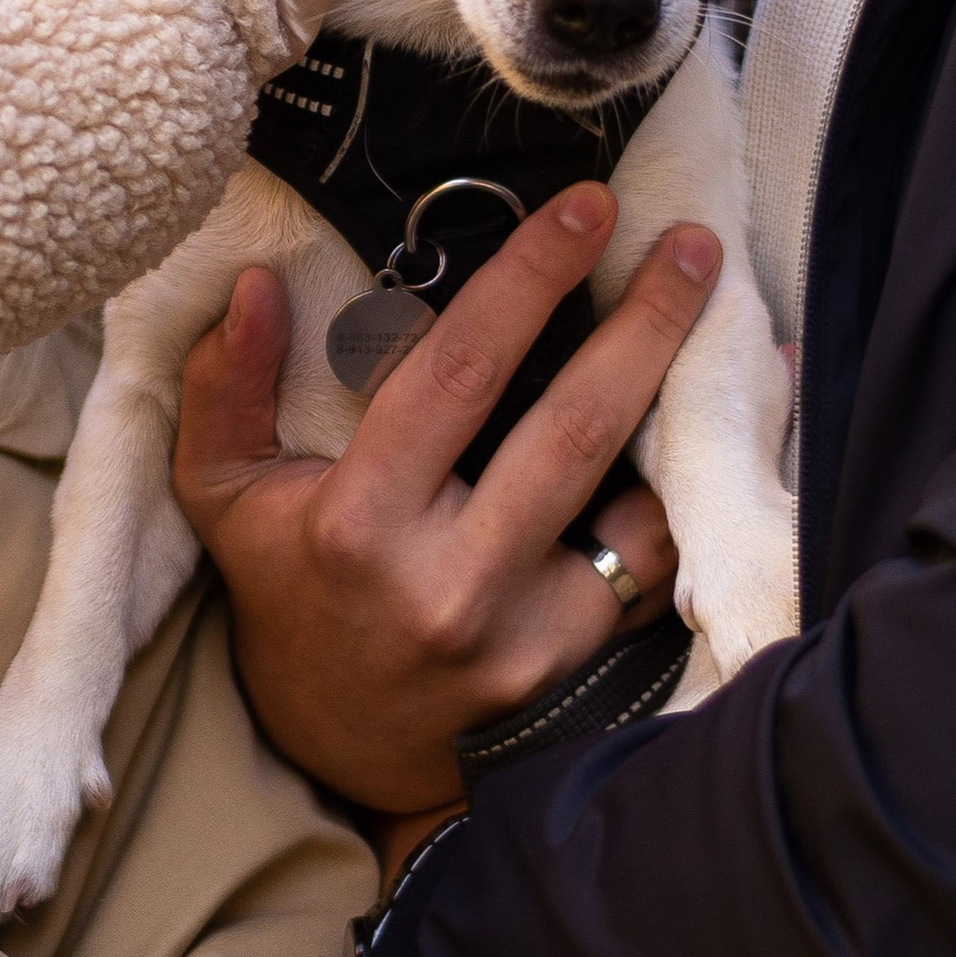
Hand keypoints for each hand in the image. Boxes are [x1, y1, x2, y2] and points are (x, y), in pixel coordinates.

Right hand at [172, 184, 718, 831]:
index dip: (529, 279)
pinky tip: (720, 435)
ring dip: (685, 407)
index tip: (587, 207)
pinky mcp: (572, 668)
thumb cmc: (290, 593)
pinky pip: (648, 568)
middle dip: (646, 324)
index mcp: (360, 520)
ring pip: (632, 503)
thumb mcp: (226, 497)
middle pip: (573, 428)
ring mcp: (520, 633)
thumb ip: (226, 389)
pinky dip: (685, 498)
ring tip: (729, 324)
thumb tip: (254, 286)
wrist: (342, 749)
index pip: (460, 374)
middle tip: (694, 242)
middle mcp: (448, 579)